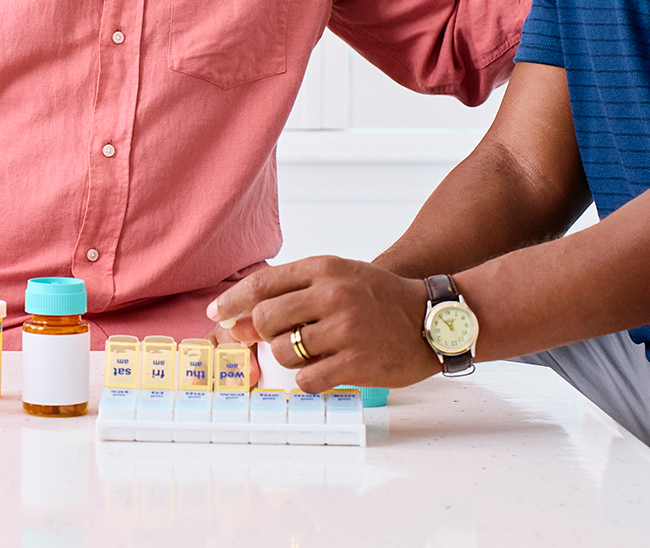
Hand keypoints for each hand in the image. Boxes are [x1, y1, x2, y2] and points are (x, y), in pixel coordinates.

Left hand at [207, 256, 437, 393]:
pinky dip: (308, 380)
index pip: (262, 284)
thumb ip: (294, 293)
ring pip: (283, 352)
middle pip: (266, 319)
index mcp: (325, 268)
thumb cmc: (380, 299)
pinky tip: (326, 371)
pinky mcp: (355, 362)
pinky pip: (306, 379)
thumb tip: (240, 319)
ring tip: (317, 352)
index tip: (217, 314)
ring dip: (290, 358)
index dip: (232, 301)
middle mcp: (332, 294)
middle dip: (263, 334)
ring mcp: (344, 329)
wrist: (432, 320)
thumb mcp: (340, 278)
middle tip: (279, 339)